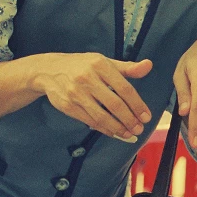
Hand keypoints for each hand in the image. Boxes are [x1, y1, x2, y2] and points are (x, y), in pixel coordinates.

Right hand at [32, 53, 152, 140]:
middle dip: (129, 119)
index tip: (146, 116)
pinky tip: (113, 132)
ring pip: (101, 116)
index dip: (137, 104)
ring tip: (129, 133)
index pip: (124, 88)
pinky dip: (103, 128)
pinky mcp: (67, 105)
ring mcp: (76, 93)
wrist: (49, 70)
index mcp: (100, 65)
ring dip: (117, 128)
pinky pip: (89, 121)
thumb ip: (127, 67)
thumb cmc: (82, 66)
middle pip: (114, 104)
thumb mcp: (104, 62)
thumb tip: (148, 66)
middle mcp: (87, 78)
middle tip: (139, 128)